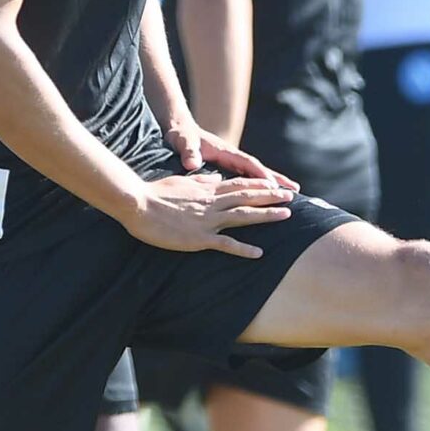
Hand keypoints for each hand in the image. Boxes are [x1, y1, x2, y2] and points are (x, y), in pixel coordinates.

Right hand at [122, 169, 296, 257]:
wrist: (138, 204)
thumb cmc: (155, 193)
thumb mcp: (181, 180)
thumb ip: (201, 180)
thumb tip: (216, 177)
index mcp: (207, 190)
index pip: (239, 184)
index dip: (259, 184)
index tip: (275, 184)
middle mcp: (211, 202)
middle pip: (247, 197)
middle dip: (271, 196)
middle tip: (291, 197)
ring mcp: (207, 220)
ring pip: (243, 216)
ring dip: (266, 215)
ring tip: (286, 215)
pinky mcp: (199, 238)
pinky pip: (226, 244)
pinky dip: (244, 249)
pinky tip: (259, 253)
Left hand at [165, 114, 298, 191]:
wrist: (180, 129)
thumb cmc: (182, 136)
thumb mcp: (184, 142)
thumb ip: (189, 152)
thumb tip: (192, 163)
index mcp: (226, 151)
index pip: (248, 164)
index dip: (261, 174)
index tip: (273, 186)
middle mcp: (233, 156)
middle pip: (259, 169)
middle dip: (277, 179)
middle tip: (295, 190)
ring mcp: (232, 162)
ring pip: (256, 174)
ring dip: (273, 183)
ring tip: (290, 192)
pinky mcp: (228, 167)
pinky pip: (247, 178)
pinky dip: (259, 185)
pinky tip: (266, 195)